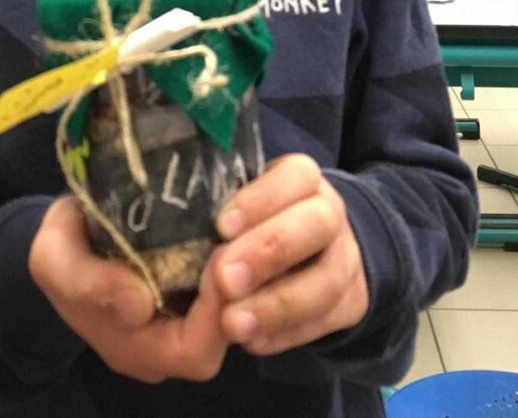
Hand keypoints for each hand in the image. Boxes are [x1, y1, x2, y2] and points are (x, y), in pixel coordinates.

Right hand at [30, 197, 227, 383]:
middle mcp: (167, 342)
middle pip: (223, 334)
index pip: (193, 352)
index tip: (219, 261)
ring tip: (241, 231)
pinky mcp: (193, 286)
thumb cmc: (60, 250)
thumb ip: (89, 285)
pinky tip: (236, 227)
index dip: (215, 315)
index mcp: (133, 348)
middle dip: (236, 289)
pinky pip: (226, 285)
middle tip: (238, 240)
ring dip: (241, 272)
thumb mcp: (55, 259)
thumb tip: (139, 304)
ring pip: (231, 307)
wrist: (65, 234)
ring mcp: (183, 315)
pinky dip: (235, 259)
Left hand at [211, 154, 368, 355]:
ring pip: (327, 280)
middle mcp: (328, 214)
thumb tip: (168, 245)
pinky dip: (288, 334)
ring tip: (233, 324)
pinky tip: (252, 342)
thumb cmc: (254, 221)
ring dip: (278, 304)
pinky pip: (326, 321)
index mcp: (300, 180)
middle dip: (270, 250)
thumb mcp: (237, 202)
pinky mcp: (349, 304)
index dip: (262, 199)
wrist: (313, 252)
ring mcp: (344, 260)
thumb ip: (209, 213)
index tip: (222, 225)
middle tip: (224, 278)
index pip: (296, 174)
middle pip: (317, 222)